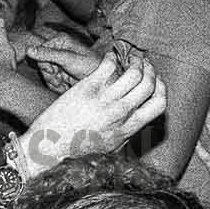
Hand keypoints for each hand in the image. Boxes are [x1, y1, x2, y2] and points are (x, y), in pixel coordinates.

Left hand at [19, 47, 164, 170]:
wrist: (48, 150)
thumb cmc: (76, 151)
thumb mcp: (108, 148)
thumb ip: (126, 133)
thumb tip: (137, 121)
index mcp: (127, 129)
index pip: (160, 104)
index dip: (161, 88)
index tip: (156, 81)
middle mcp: (120, 114)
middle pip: (149, 85)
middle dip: (151, 70)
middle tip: (145, 64)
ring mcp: (104, 100)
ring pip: (133, 73)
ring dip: (136, 61)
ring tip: (131, 59)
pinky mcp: (87, 88)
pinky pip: (108, 65)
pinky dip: (112, 57)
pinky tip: (108, 57)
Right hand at [27, 32, 104, 94]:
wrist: (105, 80)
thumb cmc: (91, 65)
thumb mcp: (68, 59)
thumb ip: (48, 54)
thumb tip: (29, 49)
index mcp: (60, 41)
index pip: (39, 53)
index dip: (45, 64)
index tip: (54, 70)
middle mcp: (58, 51)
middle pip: (41, 65)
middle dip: (50, 74)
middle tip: (60, 78)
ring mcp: (60, 63)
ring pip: (45, 75)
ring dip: (54, 82)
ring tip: (65, 82)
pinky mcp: (62, 74)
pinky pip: (51, 82)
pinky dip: (57, 86)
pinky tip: (66, 86)